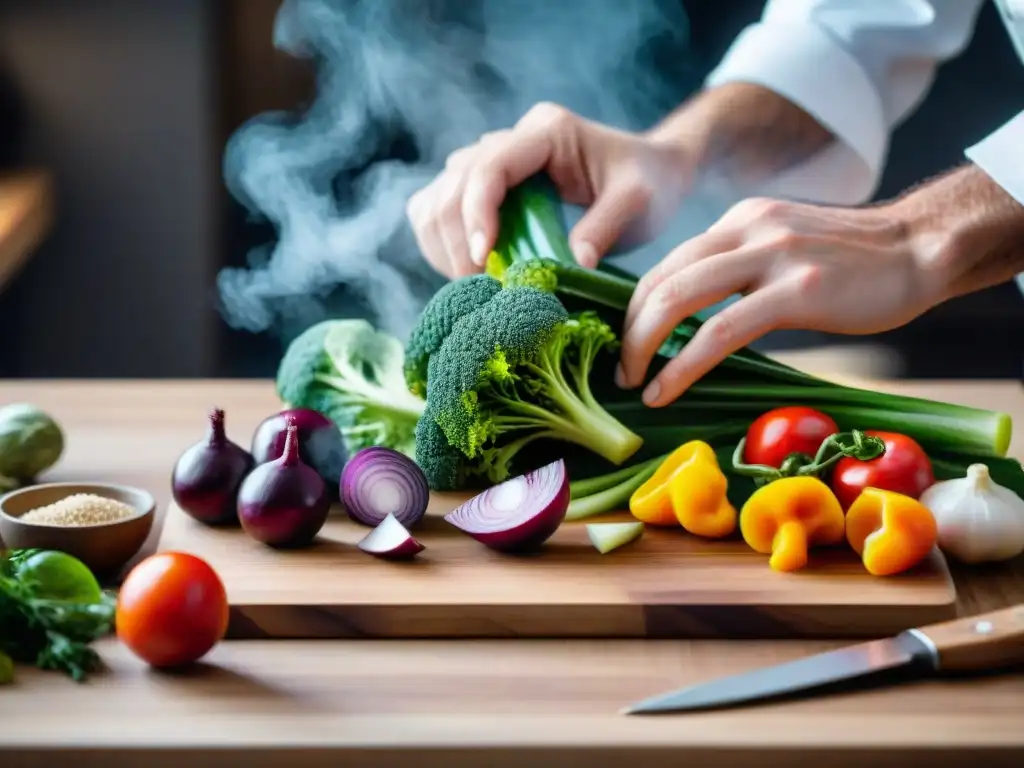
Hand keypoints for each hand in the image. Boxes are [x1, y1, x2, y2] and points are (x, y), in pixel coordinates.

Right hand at [406, 102, 691, 278]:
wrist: (654, 172)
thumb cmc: (651, 182)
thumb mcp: (639, 202)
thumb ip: (604, 227)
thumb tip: (570, 267)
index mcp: (546, 132)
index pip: (489, 166)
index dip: (477, 213)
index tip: (484, 259)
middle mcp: (511, 139)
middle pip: (453, 184)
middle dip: (457, 239)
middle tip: (482, 287)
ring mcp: (492, 161)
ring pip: (436, 197)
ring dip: (442, 244)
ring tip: (473, 283)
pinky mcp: (485, 186)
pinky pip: (438, 211)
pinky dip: (440, 244)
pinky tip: (465, 271)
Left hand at [616, 196, 945, 406]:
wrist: (921, 248)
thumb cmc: (854, 263)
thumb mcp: (784, 247)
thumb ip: (741, 268)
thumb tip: (695, 314)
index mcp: (740, 221)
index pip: (668, 264)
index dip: (636, 308)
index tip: (628, 343)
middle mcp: (747, 229)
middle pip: (660, 280)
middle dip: (629, 330)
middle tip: (620, 369)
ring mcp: (770, 256)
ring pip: (679, 299)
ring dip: (643, 346)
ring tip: (633, 382)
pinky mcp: (795, 291)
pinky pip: (720, 331)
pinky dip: (682, 365)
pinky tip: (665, 390)